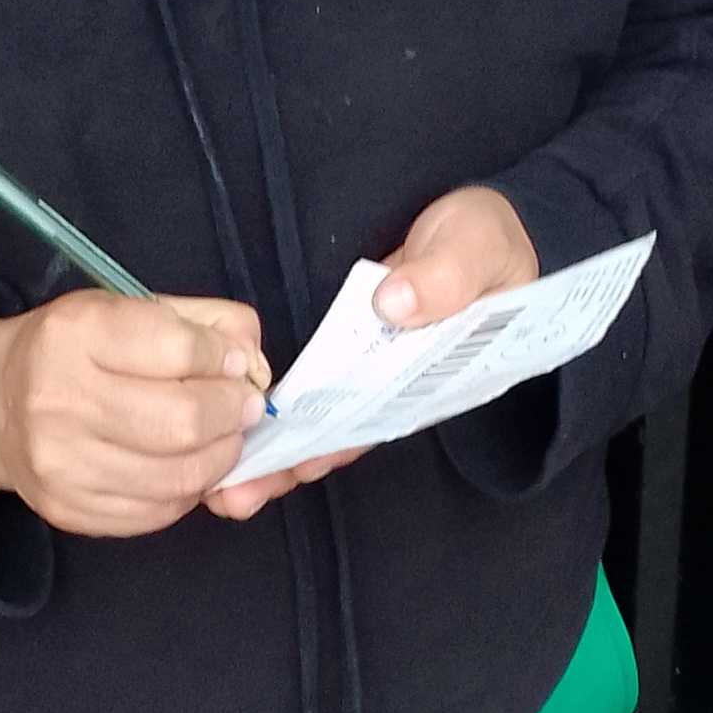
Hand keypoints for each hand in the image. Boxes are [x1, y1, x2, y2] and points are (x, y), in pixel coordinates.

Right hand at [0, 291, 272, 535]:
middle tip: (242, 409)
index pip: (178, 348)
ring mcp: (62, 463)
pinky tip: (186, 468)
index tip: (234, 363)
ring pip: (179, 476)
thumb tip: (254, 364)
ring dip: (220, 459)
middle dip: (233, 415)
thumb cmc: (74, 349)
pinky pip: (158, 512)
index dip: (224, 358)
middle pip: (184, 421)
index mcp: (78, 333)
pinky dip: (188, 492)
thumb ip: (204, 323)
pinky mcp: (69, 509)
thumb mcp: (130, 308)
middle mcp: (61, 398)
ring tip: (221, 440)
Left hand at [210, 188, 537, 519]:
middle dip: (294, 463)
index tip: (303, 461)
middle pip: (346, 433)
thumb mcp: (475, 248)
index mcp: (442, 376)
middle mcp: (401, 386)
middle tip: (241, 491)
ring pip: (322, 420)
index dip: (343, 441)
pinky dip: (277, 414)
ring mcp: (371, 371)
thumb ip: (445, 276)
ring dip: (278, 452)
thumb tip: (395, 303)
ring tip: (227, 487)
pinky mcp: (347, 353)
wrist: (476, 221)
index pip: (387, 416)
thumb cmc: (485, 240)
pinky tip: (236, 440)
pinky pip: (311, 390)